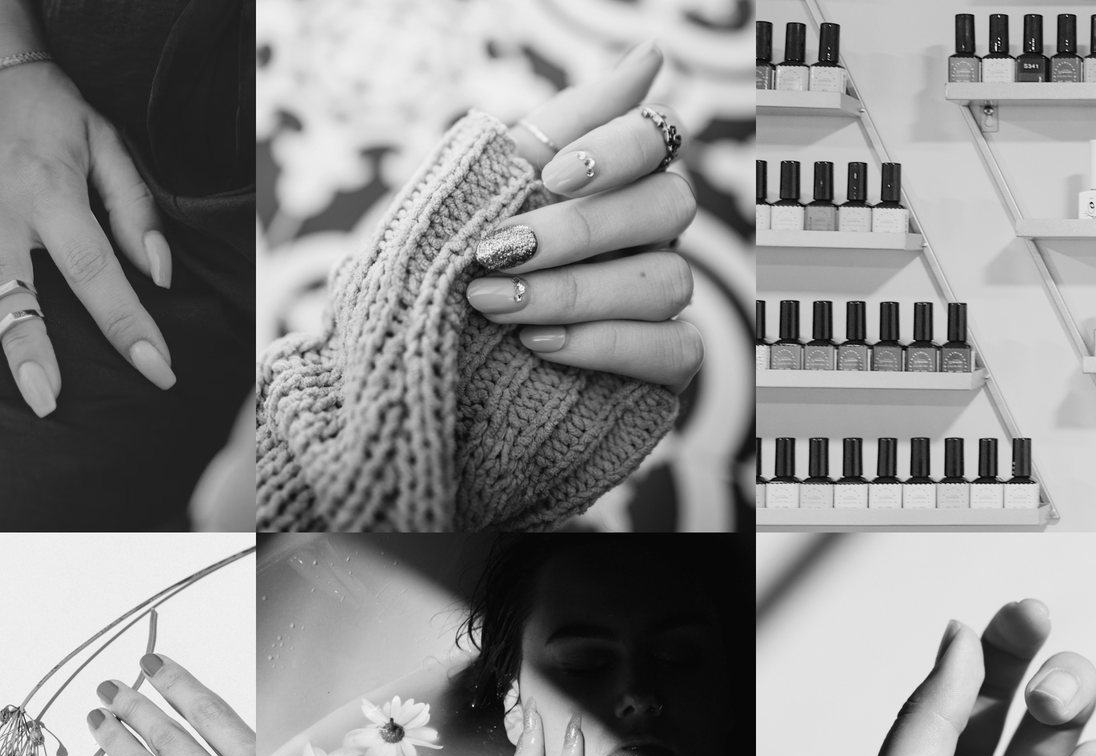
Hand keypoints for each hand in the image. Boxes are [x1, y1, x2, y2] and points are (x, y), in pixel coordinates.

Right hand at [0, 60, 173, 418]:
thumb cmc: (51, 115)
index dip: (127, 319)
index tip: (157, 368)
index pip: (94, 265)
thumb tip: (161, 273)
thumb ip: (135, 209)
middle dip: (25, 345)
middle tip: (44, 401)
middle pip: (8, 284)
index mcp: (50, 190)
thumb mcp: (107, 141)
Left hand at [469, 42, 701, 389]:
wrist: (422, 355)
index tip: (552, 177)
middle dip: (582, 231)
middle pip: (671, 205)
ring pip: (669, 280)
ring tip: (496, 304)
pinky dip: (603, 345)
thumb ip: (565, 122)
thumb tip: (654, 51)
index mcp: (618, 177)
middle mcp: (652, 231)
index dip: (617, 149)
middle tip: (499, 250)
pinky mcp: (667, 363)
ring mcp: (663, 297)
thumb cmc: (461, 255)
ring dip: (576, 293)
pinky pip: (673, 347)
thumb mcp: (491, 181)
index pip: (660, 132)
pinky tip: (538, 344)